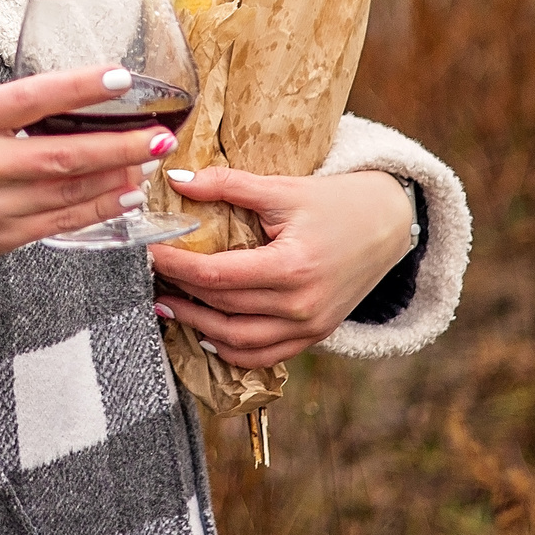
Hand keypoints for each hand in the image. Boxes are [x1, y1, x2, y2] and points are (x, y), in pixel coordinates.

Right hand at [0, 67, 178, 314]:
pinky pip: (62, 223)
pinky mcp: (0, 239)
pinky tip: (126, 195)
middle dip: (119, 146)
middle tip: (159, 135)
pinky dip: (100, 209)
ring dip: (117, 178)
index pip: (31, 98)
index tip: (119, 77)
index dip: (78, 87)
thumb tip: (84, 103)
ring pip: (68, 192)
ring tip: (149, 162)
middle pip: (61, 155)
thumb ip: (14, 114)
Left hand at [146, 168, 413, 366]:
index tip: (147, 251)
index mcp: (292, 266)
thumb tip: (176, 178)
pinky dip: (230, 350)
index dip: (175, 266)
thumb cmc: (334, 203)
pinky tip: (205, 333)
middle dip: (180, 290)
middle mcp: (300, 305)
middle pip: (222, 307)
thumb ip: (228, 185)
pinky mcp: (314, 336)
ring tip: (166, 305)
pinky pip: (263, 356)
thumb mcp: (283, 188)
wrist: (388, 226)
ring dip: (197, 326)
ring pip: (237, 340)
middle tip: (148, 274)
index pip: (216, 276)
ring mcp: (309, 327)